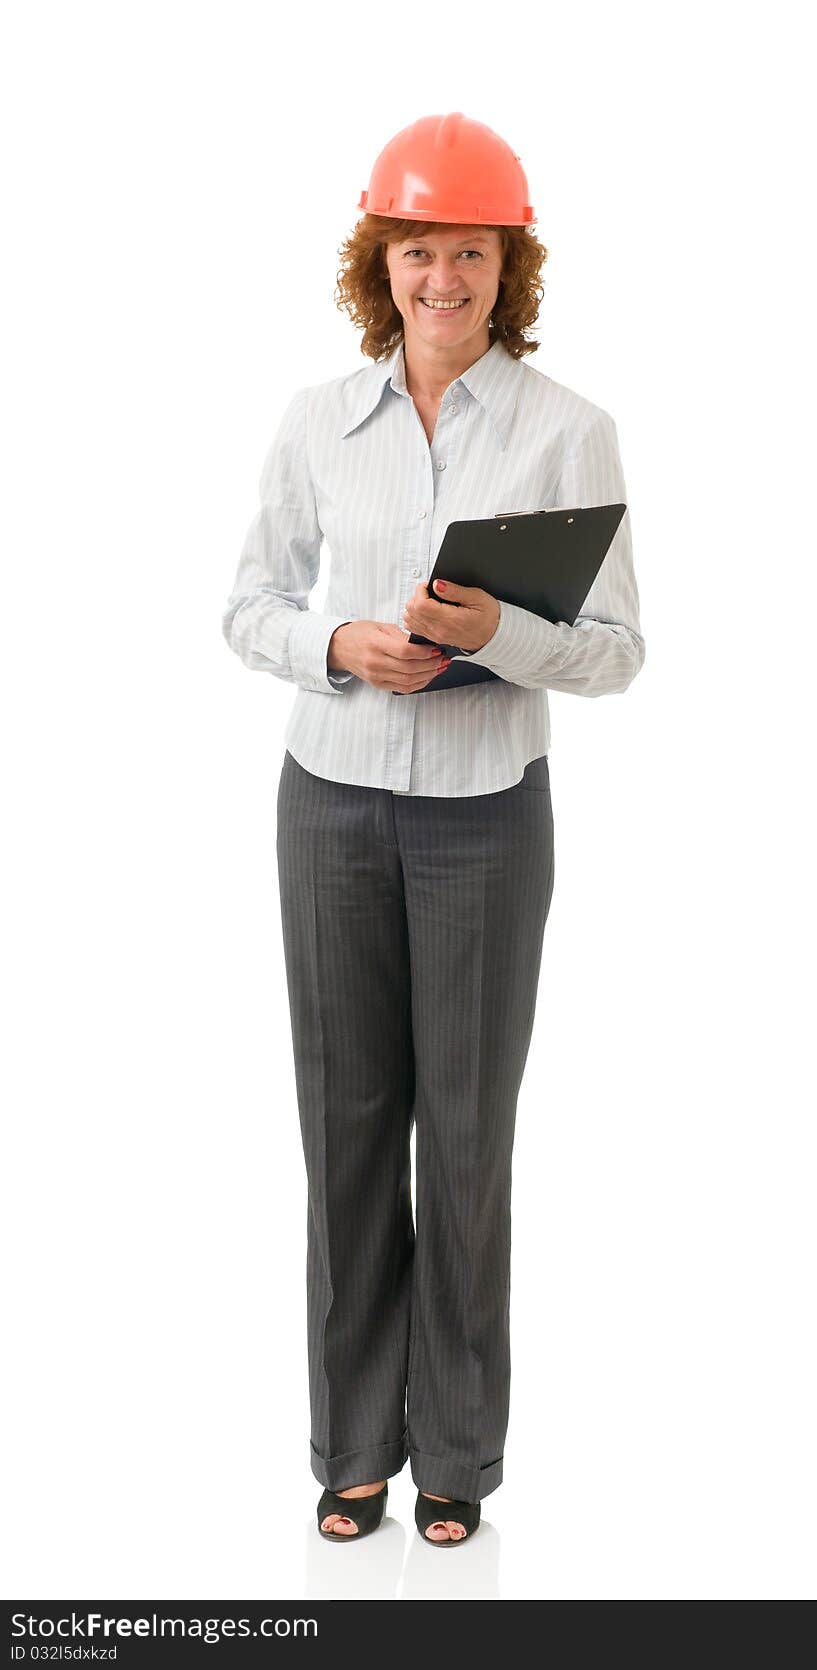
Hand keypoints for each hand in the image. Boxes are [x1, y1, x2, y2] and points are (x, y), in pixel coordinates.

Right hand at [327, 620, 453, 690]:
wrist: (339, 647)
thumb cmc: (360, 633)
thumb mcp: (381, 626)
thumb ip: (402, 636)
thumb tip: (424, 644)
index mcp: (376, 644)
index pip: (405, 652)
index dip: (425, 653)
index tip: (436, 649)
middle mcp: (375, 663)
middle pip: (410, 668)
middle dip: (431, 665)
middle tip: (443, 659)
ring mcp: (376, 676)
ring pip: (409, 681)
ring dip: (428, 675)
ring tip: (440, 668)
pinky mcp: (378, 685)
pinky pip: (403, 688)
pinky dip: (419, 684)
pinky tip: (428, 677)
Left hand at [401, 579, 499, 652]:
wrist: (493, 637)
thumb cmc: (489, 618)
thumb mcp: (477, 597)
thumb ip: (454, 591)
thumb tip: (437, 584)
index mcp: (450, 620)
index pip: (421, 604)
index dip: (421, 590)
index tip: (429, 585)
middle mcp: (439, 630)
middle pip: (411, 611)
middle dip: (416, 596)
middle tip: (429, 591)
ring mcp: (435, 636)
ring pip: (409, 620)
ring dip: (414, 606)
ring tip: (428, 600)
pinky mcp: (434, 638)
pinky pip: (413, 628)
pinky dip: (414, 616)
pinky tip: (425, 610)